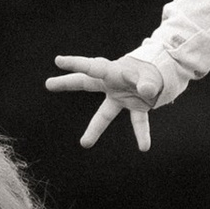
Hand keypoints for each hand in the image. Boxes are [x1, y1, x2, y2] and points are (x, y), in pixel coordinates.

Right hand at [48, 51, 164, 150]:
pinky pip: (137, 122)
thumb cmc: (151, 70)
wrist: (162, 72)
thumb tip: (146, 91)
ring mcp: (122, 97)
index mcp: (114, 71)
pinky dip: (142, 133)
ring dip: (95, 129)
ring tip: (84, 144)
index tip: (58, 61)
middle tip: (48, 84)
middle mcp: (113, 84)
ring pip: (104, 113)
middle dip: (67, 83)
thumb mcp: (150, 74)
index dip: (76, 63)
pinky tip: (144, 147)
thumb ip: (148, 83)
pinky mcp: (135, 107)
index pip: (92, 67)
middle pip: (86, 83)